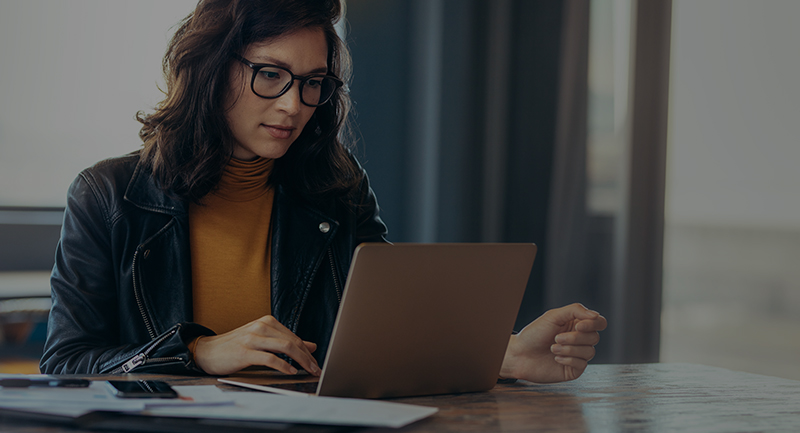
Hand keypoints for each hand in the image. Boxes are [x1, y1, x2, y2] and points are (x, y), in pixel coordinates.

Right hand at [193, 315, 320, 375]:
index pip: (294, 337)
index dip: (308, 351)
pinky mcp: (245, 352)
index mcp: (267, 322)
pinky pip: (270, 358)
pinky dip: (283, 366)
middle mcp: (261, 326)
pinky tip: (290, 371)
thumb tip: (311, 346)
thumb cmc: (235, 346)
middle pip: (292, 341)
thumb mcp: (262, 340)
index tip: (316, 363)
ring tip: (308, 371)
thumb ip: (285, 342)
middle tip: (317, 369)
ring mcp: (253, 338)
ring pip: (285, 347)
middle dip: (308, 357)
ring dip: (301, 361)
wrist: (207, 351)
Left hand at [499, 303, 606, 382]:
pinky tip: (556, 358)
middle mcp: (580, 340)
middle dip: (575, 338)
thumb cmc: (534, 334)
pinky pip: (582, 364)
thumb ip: (575, 311)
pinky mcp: (574, 369)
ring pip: (590, 351)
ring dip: (569, 349)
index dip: (593, 324)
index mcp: (577, 324)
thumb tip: (596, 315)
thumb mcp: (553, 316)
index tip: (578, 326)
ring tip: (552, 348)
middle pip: (594, 337)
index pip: (599, 322)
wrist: (519, 354)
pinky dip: (568, 359)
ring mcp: (578, 355)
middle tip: (556, 338)